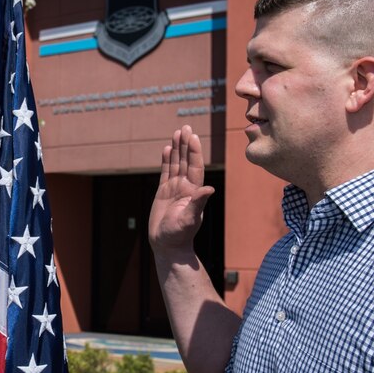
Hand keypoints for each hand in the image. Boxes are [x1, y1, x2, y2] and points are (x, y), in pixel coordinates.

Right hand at [148, 125, 214, 252]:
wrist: (168, 245)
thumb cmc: (179, 235)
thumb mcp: (189, 219)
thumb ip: (198, 203)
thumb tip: (209, 189)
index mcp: (193, 192)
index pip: (195, 167)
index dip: (194, 151)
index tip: (193, 136)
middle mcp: (186, 187)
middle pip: (186, 161)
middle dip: (186, 144)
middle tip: (186, 127)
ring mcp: (175, 189)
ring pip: (176, 164)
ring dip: (177, 149)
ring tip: (177, 132)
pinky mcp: (164, 193)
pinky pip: (166, 172)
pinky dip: (167, 160)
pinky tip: (167, 149)